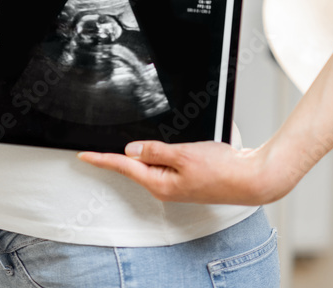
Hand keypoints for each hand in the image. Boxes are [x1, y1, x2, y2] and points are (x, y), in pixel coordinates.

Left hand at [77, 139, 288, 205]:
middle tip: (96, 148)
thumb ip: (155, 151)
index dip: (102, 159)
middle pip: (134, 167)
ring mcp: (177, 185)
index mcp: (161, 183)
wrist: (249, 178)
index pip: (124, 167)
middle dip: (117, 156)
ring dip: (140, 154)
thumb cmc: (221, 168)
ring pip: (150, 165)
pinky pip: (164, 165)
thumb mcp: (183, 154)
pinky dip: (157, 154)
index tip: (83, 156)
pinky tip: (156, 149)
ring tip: (130, 146)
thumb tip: (131, 150)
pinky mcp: (187, 180)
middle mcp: (166, 187)